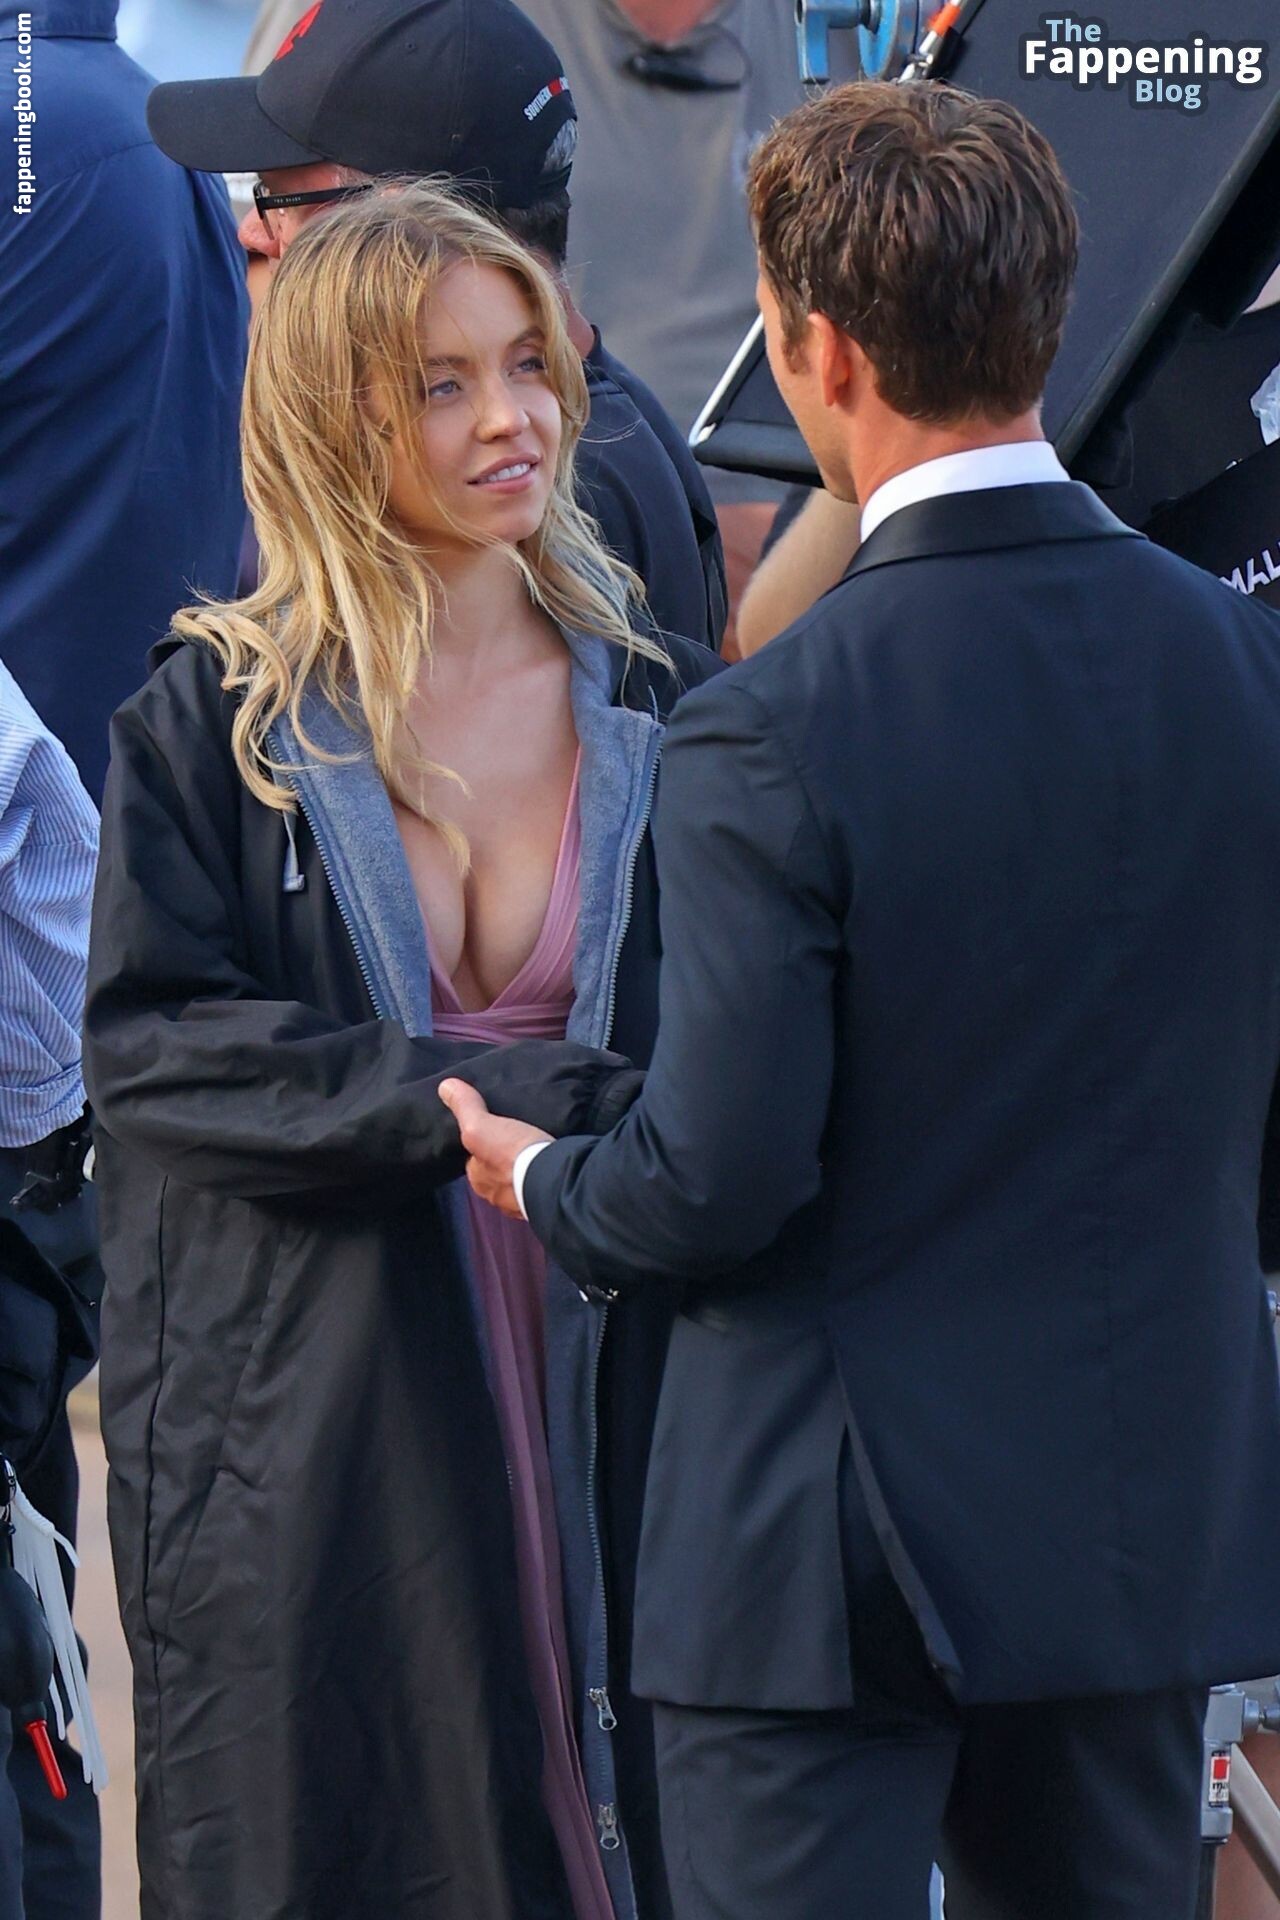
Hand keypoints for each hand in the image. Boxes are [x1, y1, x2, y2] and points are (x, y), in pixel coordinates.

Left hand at [438, 1080, 550, 1218]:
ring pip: (520, 1177)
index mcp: (479, 1181)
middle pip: (497, 1169)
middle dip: (504, 1156)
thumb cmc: (511, 1156)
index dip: (479, 1143)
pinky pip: (543, 1180)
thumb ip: (466, 1108)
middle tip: (517, 1134)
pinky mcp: (548, 1197)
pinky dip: (546, 1171)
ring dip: (526, 1165)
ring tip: (537, 1143)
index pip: (473, 1159)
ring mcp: (524, 1200)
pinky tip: (552, 1158)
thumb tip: (445, 1086)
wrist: (554, 1181)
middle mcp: (498, 1195)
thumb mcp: (481, 1127)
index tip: (491, 1129)